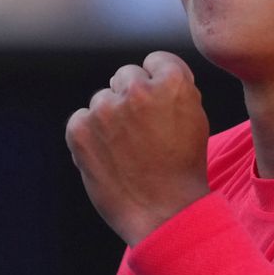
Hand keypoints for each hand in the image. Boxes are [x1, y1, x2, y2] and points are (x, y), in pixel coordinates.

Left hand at [65, 51, 210, 244]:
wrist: (164, 213)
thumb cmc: (183, 168)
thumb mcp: (194, 118)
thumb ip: (172, 89)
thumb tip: (148, 72)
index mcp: (172, 82)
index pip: (155, 62)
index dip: (158, 85)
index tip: (159, 109)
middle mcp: (136, 89)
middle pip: (125, 76)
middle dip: (131, 98)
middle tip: (142, 132)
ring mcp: (105, 109)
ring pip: (102, 100)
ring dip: (110, 119)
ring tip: (127, 151)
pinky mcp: (79, 129)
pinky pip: (80, 120)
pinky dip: (89, 137)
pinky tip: (107, 157)